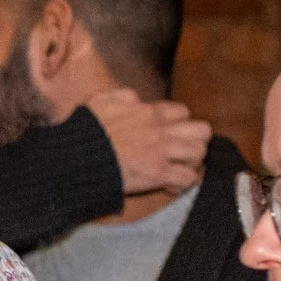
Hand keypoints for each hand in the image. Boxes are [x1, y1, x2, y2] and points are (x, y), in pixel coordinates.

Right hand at [85, 86, 209, 194]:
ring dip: (191, 161)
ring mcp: (161, 152)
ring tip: (180, 167)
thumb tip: (136, 99)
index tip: (169, 133)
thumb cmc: (86, 131)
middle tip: (183, 150)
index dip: (179, 123)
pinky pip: (187, 178)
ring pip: (199, 152)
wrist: (79, 156)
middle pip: (201, 130)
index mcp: (148, 112)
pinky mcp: (158, 174)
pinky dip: (181, 183)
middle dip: (196, 140)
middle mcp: (160, 130)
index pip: (182, 112)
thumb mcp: (100, 101)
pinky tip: (170, 185)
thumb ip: (122, 95)